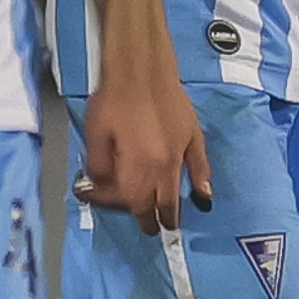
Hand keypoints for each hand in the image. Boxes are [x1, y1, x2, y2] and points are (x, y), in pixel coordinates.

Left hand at [82, 62, 208, 234]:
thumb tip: (99, 184)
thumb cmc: (114, 98)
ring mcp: (181, 152)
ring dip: (173, 209)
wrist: (142, 68)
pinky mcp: (192, 137)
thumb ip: (98, 165)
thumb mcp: (95, 134)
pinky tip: (204, 195)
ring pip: (177, 190)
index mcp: (137, 166)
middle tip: (149, 230)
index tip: (94, 196)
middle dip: (150, 219)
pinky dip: (203, 182)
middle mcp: (162, 166)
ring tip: (171, 222)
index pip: (127, 199)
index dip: (110, 203)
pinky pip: (201, 166)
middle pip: (156, 202)